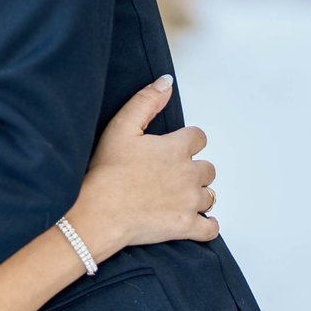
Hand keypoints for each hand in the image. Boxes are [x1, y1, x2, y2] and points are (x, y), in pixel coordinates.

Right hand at [67, 76, 220, 259]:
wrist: (100, 211)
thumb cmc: (107, 171)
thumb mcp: (121, 127)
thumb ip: (147, 101)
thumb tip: (166, 82)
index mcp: (176, 148)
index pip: (199, 138)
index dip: (188, 142)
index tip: (175, 149)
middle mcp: (189, 174)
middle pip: (208, 168)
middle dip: (194, 171)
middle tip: (173, 176)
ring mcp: (190, 202)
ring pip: (209, 195)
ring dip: (198, 195)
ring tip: (179, 198)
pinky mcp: (186, 226)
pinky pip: (210, 228)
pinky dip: (207, 226)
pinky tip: (199, 222)